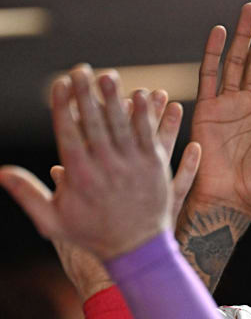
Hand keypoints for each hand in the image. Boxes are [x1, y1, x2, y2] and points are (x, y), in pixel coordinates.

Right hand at [0, 65, 177, 260]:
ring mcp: (132, 165)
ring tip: (107, 75)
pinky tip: (141, 95)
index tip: (59, 83)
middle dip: (86, 93)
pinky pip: (149, 135)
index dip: (63, 105)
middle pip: (94, 121)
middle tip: (81, 68)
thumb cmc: (93, 235)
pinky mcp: (155, 166)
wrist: (138, 249)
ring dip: (114, 97)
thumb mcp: (52, 221)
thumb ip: (26, 193)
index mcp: (79, 175)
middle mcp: (106, 166)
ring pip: (122, 124)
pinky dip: (145, 114)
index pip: (67, 131)